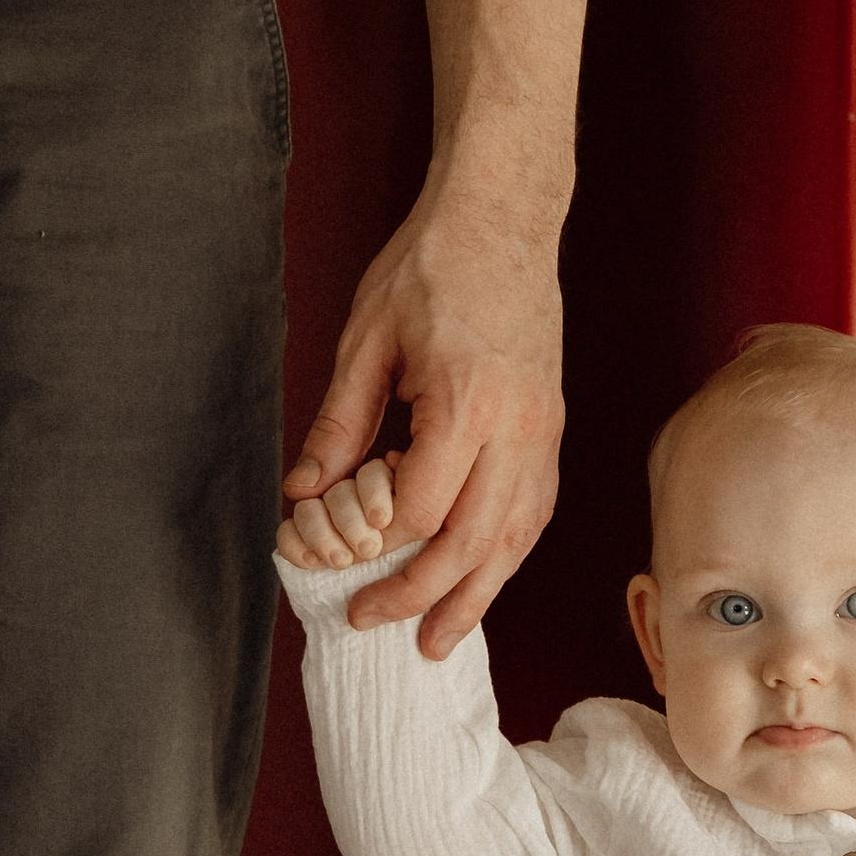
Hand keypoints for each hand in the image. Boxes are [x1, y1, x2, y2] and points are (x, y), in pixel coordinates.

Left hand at [283, 176, 564, 645]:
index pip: (419, 508)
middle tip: (377, 626)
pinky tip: (483, 576)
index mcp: (466, 403)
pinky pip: (536, 510)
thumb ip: (339, 423)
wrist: (503, 216)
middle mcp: (517, 428)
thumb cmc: (431, 266)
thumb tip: (303, 493)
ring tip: (440, 638)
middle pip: (474, 541)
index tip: (336, 563)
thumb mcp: (366, 339)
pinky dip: (507, 553)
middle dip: (424, 595)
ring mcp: (543, 431)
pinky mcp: (552, 427)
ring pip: (516, 537)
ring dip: (478, 594)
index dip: (375, 546)